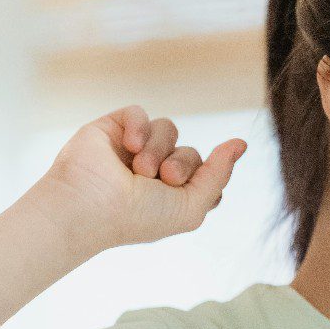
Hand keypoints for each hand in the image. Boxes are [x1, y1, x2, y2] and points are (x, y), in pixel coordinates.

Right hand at [32, 104, 246, 252]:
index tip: (183, 189)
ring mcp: (132, 150)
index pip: (206, 175)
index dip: (203, 178)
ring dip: (159, 148)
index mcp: (172, 196)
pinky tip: (129, 145)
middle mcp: (153, 173)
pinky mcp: (111, 129)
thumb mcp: (192, 206)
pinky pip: (139, 113)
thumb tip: (241, 143)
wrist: (88, 207)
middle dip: (182, 164)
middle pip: (191, 152)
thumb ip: (219, 175)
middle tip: (164, 178)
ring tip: (139, 169)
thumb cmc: (138, 216)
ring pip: (168, 129)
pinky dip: (139, 126)